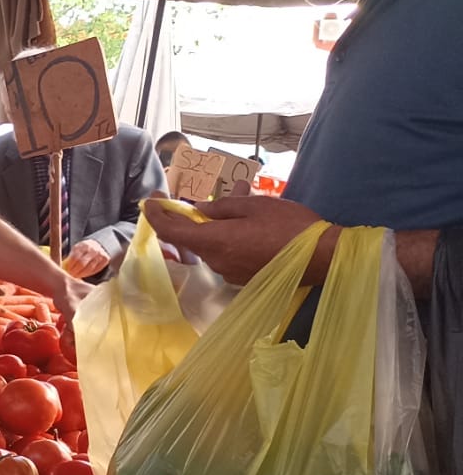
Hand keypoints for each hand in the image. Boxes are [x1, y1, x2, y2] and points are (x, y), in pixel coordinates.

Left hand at [63, 240, 110, 278]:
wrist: (96, 245)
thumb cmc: (82, 251)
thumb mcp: (75, 250)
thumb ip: (70, 258)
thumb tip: (62, 269)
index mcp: (83, 245)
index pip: (75, 257)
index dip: (70, 266)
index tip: (66, 271)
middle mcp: (93, 248)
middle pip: (82, 263)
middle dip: (75, 271)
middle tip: (71, 275)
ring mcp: (100, 253)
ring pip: (90, 268)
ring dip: (82, 274)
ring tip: (76, 276)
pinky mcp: (106, 259)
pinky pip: (97, 269)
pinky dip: (90, 273)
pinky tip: (84, 274)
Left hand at [143, 194, 332, 284]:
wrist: (324, 256)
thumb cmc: (291, 226)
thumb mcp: (255, 206)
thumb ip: (222, 208)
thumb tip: (200, 210)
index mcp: (215, 242)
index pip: (171, 231)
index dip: (156, 215)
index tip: (151, 201)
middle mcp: (217, 262)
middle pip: (191, 239)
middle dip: (189, 217)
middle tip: (191, 197)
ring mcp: (230, 273)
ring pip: (211, 245)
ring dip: (215, 226)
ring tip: (238, 199)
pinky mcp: (243, 277)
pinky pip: (227, 254)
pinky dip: (229, 238)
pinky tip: (247, 223)